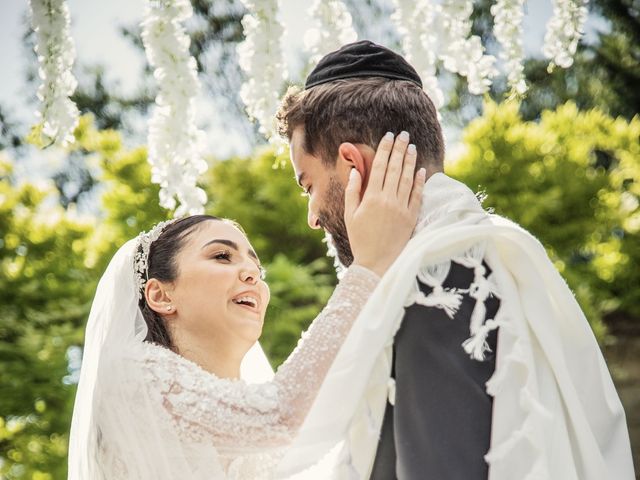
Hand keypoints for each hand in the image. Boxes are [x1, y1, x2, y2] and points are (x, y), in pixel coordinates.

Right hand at [345, 131, 425, 276]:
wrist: (376, 263)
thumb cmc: (360, 239)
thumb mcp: (349, 215)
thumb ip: (352, 192)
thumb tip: (356, 172)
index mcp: (371, 197)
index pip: (379, 167)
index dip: (385, 150)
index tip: (388, 137)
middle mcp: (388, 200)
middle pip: (395, 168)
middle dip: (399, 149)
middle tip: (404, 134)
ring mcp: (401, 208)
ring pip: (408, 179)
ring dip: (410, 161)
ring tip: (412, 147)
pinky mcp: (411, 218)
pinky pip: (417, 196)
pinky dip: (419, 182)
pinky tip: (421, 171)